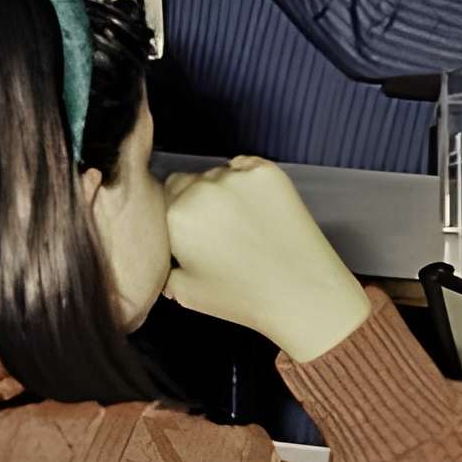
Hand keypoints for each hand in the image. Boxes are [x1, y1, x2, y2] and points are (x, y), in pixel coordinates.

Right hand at [160, 159, 373, 363]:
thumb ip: (163, 268)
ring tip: (241, 220)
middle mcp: (203, 189)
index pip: (161, 196)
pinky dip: (246, 178)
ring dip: (221, 190)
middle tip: (214, 225)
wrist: (300, 290)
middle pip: (186, 181)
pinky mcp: (269, 172)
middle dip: (194, 199)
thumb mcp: (184, 292)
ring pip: (216, 174)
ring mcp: (238, 177)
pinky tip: (256, 206)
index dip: (173, 211)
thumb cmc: (242, 296)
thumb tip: (163, 257)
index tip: (188, 226)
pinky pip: (245, 165)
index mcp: (175, 216)